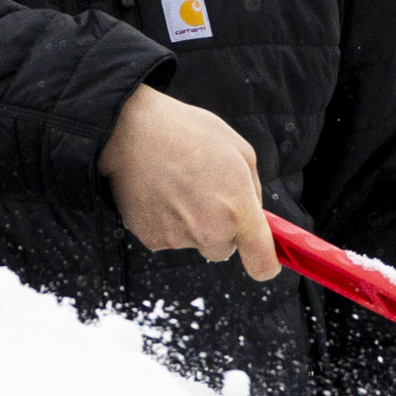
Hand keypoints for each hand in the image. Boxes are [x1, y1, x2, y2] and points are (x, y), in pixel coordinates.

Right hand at [97, 85, 277, 280]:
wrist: (130, 132)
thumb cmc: (188, 133)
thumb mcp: (239, 149)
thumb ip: (253, 190)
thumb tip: (254, 214)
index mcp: (237, 210)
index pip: (261, 263)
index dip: (265, 264)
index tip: (264, 260)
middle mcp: (209, 231)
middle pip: (224, 250)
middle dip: (221, 229)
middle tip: (205, 194)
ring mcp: (177, 238)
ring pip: (194, 242)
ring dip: (191, 223)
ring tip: (178, 186)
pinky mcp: (151, 239)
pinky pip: (168, 238)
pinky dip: (166, 221)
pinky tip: (160, 193)